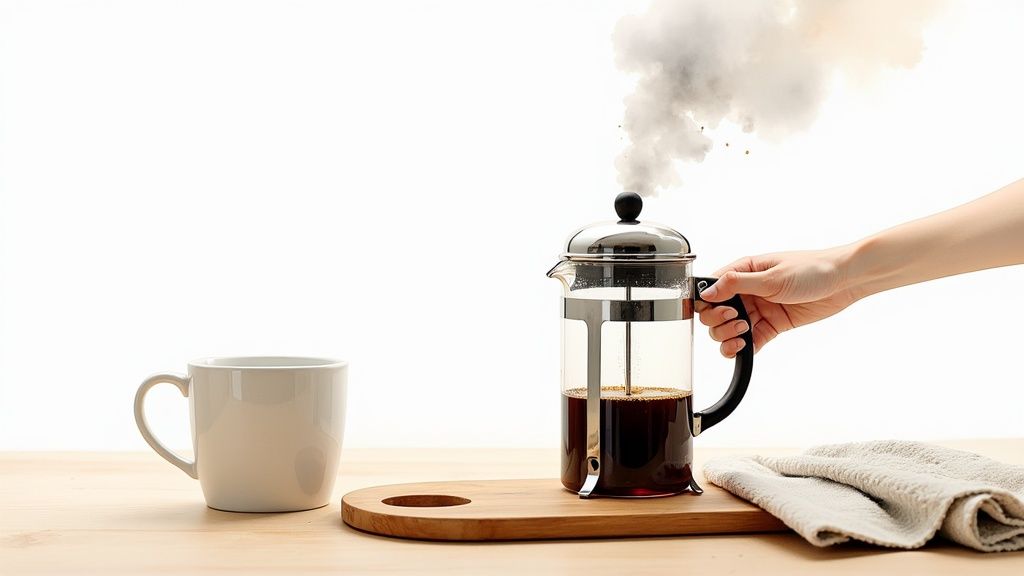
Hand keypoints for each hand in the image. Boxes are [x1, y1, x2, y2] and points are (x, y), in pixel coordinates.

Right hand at [696, 248, 858, 356]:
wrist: (843, 282)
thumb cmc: (812, 269)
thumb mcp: (771, 276)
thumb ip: (736, 284)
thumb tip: (708, 292)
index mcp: (743, 272)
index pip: (711, 289)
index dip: (709, 304)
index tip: (722, 310)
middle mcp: (747, 291)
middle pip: (715, 313)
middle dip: (718, 322)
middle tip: (737, 321)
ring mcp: (758, 310)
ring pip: (728, 330)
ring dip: (728, 337)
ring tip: (744, 334)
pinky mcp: (771, 326)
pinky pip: (750, 341)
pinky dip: (743, 349)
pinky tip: (746, 348)